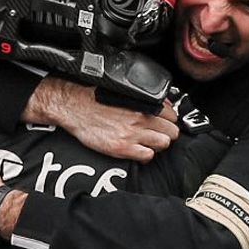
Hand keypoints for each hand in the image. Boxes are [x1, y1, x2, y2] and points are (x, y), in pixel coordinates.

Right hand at [25, 77, 178, 161]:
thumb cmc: (96, 98)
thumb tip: (163, 104)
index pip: (172, 115)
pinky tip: (138, 151)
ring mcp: (132, 134)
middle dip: (167, 134)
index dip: (170, 121)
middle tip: (158, 135)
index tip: (165, 124)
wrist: (76, 107)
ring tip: (149, 143)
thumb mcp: (124, 92)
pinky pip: (147, 156)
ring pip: (164, 144)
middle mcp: (140, 118)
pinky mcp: (122, 148)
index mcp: (142, 103)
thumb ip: (145, 98)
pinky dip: (145, 155)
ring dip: (158, 144)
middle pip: (172, 131)